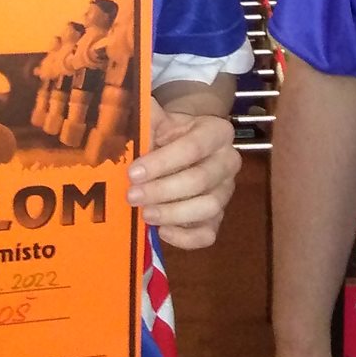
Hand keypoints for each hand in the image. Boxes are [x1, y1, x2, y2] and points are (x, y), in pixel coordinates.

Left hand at [126, 103, 239, 249]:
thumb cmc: (167, 132)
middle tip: (132, 196)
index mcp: (217, 132)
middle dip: (162, 191)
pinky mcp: (218, 216)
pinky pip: (208, 233)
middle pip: (201, 180)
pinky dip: (185, 238)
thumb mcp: (157, 119)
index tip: (133, 173)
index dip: (162, 162)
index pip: (193, 147)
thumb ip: (145, 121)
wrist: (182, 145)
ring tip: (145, 214)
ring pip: (208, 208)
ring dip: (173, 214)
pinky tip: (162, 231)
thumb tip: (127, 132)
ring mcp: (226, 191)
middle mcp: (228, 161)